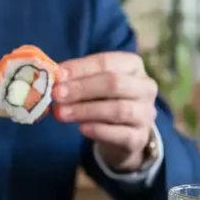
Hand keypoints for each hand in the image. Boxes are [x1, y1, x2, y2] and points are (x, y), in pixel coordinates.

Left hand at [53, 51, 157, 171]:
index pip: (106, 62)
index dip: (80, 68)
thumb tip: (54, 77)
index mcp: (132, 66)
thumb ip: (76, 79)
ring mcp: (145, 113)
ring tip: (61, 114)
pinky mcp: (140, 137)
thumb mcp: (93, 85)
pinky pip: (122, 134)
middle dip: (82, 89)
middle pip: (114, 83)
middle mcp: (145, 87)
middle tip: (56, 95)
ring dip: (86, 110)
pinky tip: (81, 129)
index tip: (57, 75)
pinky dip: (99, 130)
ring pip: (118, 109)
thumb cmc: (105, 100)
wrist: (124, 134)